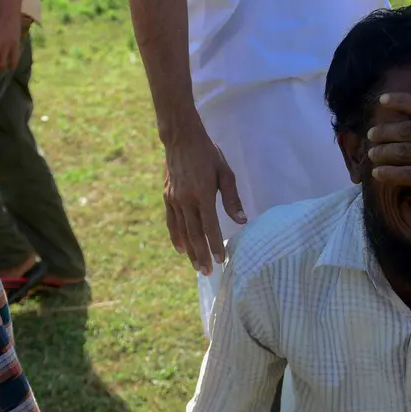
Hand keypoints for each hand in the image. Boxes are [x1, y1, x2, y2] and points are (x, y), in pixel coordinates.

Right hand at [162, 121, 245, 274]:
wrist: (181, 139)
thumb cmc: (208, 155)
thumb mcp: (225, 173)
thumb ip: (232, 199)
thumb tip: (242, 220)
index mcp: (202, 194)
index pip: (210, 226)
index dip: (215, 245)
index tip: (221, 260)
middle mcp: (185, 200)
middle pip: (194, 234)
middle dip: (202, 255)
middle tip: (209, 272)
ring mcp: (173, 200)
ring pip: (182, 232)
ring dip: (190, 251)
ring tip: (197, 267)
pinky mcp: (167, 197)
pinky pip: (171, 222)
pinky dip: (176, 237)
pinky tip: (181, 249)